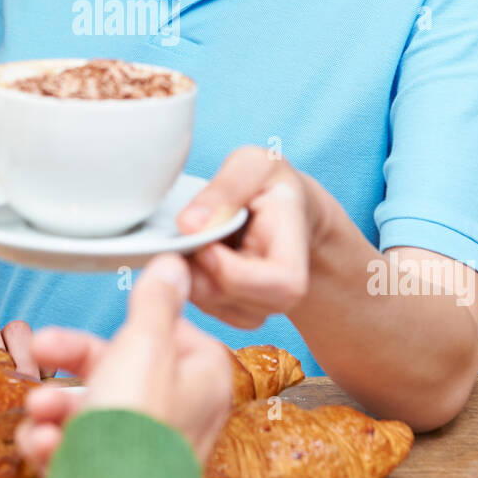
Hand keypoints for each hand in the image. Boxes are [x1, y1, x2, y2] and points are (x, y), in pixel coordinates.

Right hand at [14, 252, 231, 475]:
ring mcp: (147, 450)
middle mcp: (181, 415)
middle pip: (123, 368)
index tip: (112, 323)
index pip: (177, 335)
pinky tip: (41, 447)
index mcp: (203, 380)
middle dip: (72, 364)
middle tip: (40, 350)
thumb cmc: (134, 429)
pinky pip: (82, 448)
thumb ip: (156, 301)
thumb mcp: (144, 345)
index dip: (138, 326)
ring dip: (56, 406)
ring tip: (38, 414)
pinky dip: (57, 443)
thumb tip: (177, 264)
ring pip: (94, 408)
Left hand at [175, 145, 324, 328]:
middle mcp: (286, 289)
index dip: (233, 271)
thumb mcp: (252, 165)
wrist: (279, 206)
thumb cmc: (268, 183)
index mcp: (296, 248)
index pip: (281, 283)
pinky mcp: (238, 313)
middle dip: (200, 275)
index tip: (204, 243)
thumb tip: (188, 225)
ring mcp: (263, 306)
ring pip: (217, 309)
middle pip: (240, 304)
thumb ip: (225, 189)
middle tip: (182, 241)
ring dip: (191, 278)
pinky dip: (190, 286)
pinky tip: (194, 258)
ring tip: (192, 242)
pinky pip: (205, 310)